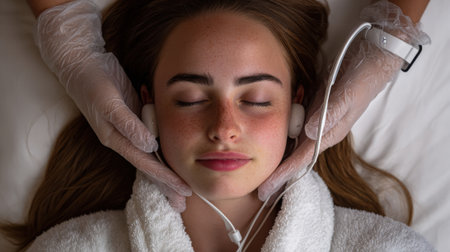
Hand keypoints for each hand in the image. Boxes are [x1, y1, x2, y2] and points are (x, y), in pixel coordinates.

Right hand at [35, 0, 190, 210]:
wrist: (83, 63)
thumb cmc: (93, 83)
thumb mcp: (109, 103)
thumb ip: (129, 125)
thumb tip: (150, 147)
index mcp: (116, 139)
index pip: (145, 163)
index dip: (164, 178)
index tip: (182, 189)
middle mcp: (123, 138)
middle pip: (149, 166)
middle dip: (165, 185)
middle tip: (183, 202)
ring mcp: (130, 129)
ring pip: (152, 156)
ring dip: (166, 171)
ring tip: (180, 187)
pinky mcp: (135, 118)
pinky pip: (152, 139)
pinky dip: (162, 152)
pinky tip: (171, 160)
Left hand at [258, 0, 429, 200]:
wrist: (371, 62)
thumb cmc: (361, 80)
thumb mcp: (347, 95)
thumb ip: (329, 113)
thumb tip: (307, 132)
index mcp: (328, 133)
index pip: (301, 159)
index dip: (283, 175)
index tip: (268, 189)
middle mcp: (320, 131)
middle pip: (294, 158)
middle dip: (278, 175)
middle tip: (260, 192)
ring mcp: (316, 121)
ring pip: (293, 145)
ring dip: (279, 159)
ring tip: (263, 174)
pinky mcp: (313, 110)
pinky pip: (294, 127)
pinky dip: (283, 137)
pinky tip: (271, 143)